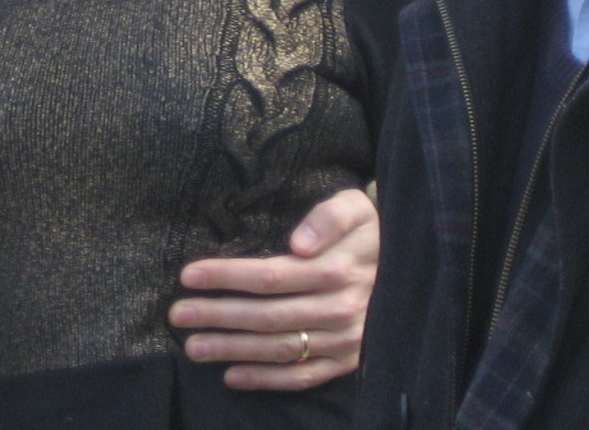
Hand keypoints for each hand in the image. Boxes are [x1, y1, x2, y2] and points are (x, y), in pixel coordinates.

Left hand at [168, 187, 377, 390]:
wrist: (410, 266)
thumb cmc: (369, 230)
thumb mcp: (355, 207)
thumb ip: (328, 218)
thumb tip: (298, 243)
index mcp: (337, 270)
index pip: (271, 276)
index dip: (227, 276)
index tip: (188, 276)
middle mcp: (339, 309)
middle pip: (266, 316)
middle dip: (217, 316)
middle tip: (178, 315)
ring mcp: (343, 341)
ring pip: (278, 349)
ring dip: (232, 350)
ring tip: (193, 347)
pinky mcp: (346, 362)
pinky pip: (302, 376)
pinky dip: (265, 380)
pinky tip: (231, 376)